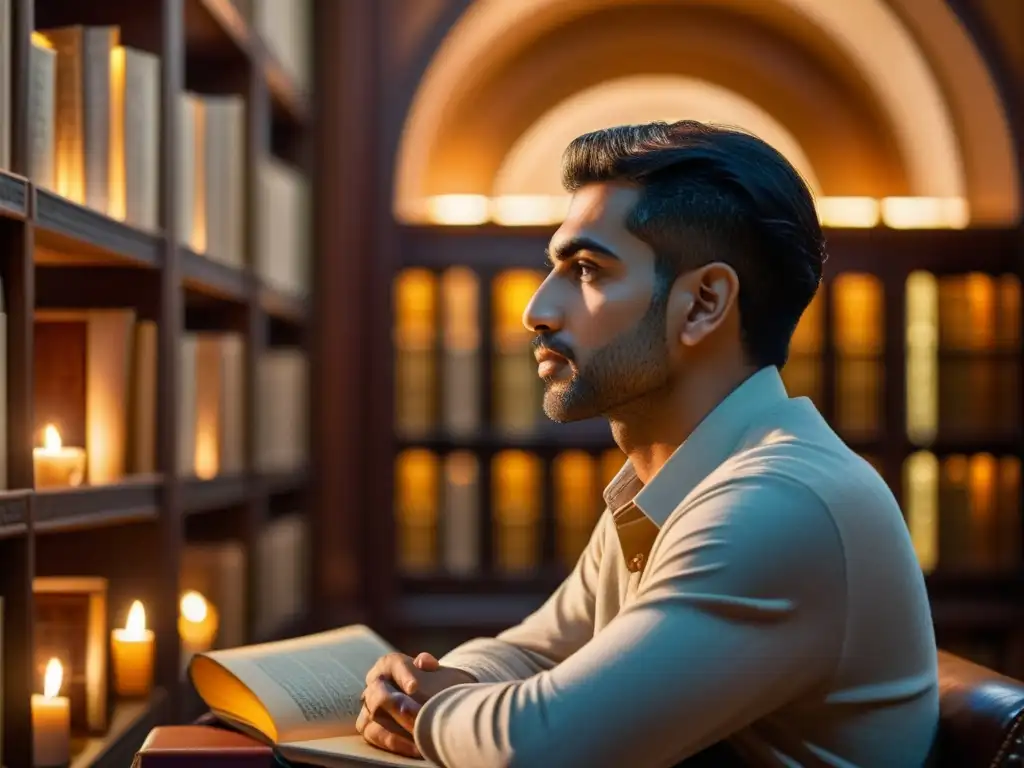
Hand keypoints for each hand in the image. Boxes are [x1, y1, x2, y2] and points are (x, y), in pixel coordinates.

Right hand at [356, 652, 476, 757]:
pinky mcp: (371, 728)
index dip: (402, 675)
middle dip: (397, 705)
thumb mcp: (440, 672)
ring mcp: (370, 707)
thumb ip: (429, 665)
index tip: (415, 687)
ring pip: (371, 716)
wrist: (440, 705)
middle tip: (415, 714)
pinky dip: (393, 743)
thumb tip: (422, 661)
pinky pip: (374, 735)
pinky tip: (415, 748)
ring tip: (417, 736)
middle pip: (378, 692)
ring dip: (394, 727)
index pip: (392, 665)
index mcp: (390, 664)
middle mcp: (376, 684)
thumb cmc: (438, 685)